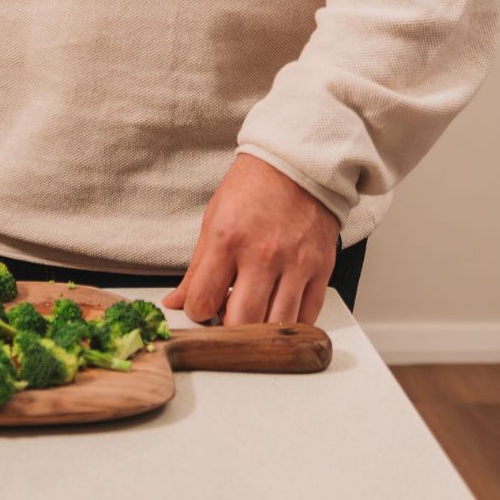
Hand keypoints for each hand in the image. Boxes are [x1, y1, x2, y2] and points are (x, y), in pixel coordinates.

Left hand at [163, 154, 342, 326]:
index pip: (203, 301)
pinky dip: (291, 326)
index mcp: (228, 239)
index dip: (197, 313)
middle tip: (226, 321)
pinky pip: (307, 317)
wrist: (296, 166)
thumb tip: (177, 302)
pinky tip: (278, 317)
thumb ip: (197, 269)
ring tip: (252, 319)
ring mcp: (296, 264)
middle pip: (242, 320)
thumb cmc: (252, 190)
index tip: (202, 309)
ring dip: (261, 332)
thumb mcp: (213, 221)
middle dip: (229, 330)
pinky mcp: (321, 270)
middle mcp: (263, 255)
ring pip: (277, 326)